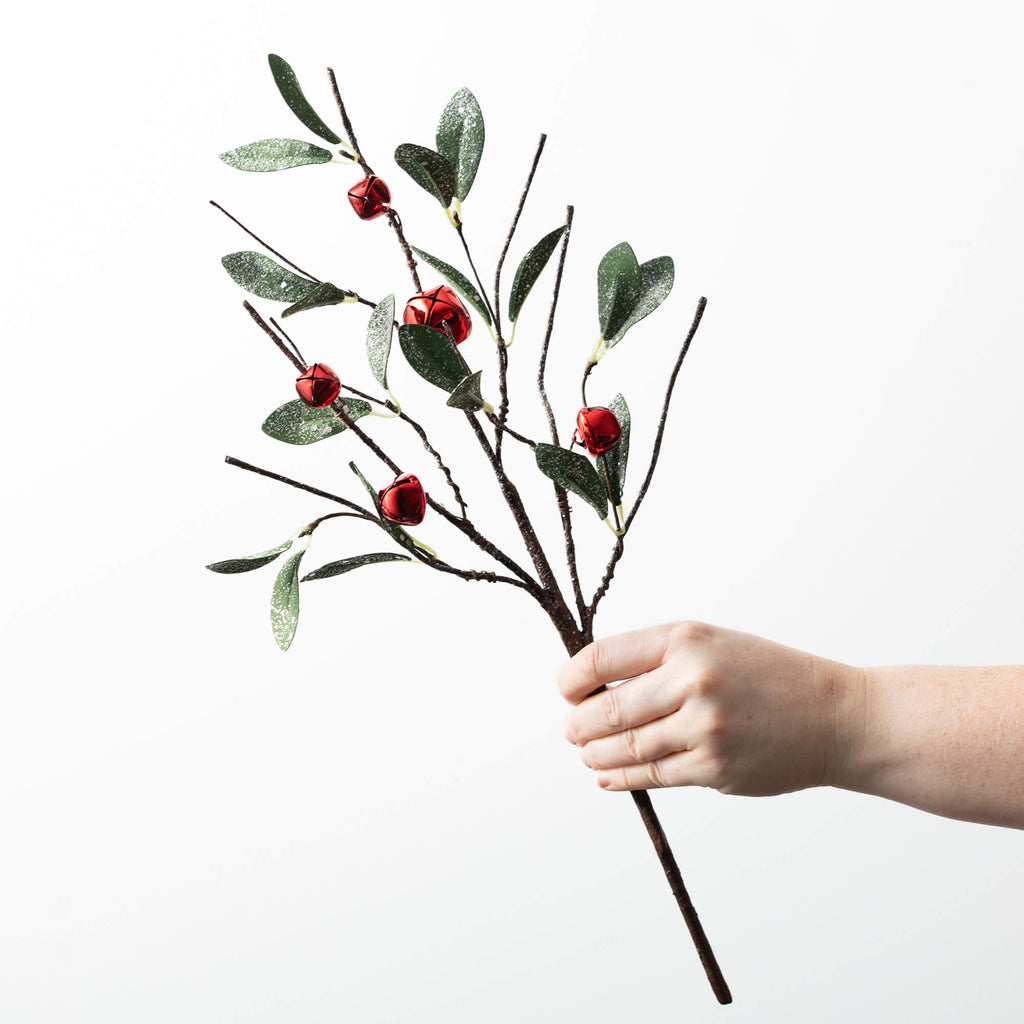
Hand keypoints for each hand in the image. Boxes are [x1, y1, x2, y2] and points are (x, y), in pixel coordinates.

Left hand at [558, 621, 857, 795]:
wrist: (835, 716)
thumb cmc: (767, 675)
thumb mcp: (711, 644)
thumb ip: (655, 659)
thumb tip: (591, 684)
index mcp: (685, 639)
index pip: (601, 659)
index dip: (572, 679)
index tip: (566, 689)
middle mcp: (692, 681)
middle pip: (605, 711)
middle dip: (577, 724)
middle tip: (570, 728)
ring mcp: (704, 728)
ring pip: (625, 748)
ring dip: (594, 753)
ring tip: (586, 751)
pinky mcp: (714, 769)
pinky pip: (652, 776)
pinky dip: (620, 777)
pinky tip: (607, 774)